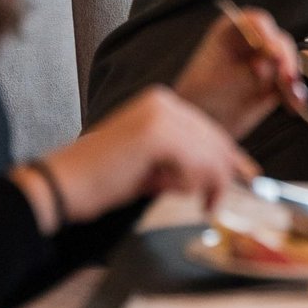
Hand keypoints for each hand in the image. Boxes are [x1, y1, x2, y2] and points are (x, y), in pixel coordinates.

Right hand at [34, 87, 257, 224]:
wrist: (60, 186)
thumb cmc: (101, 180)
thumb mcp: (153, 165)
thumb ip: (185, 162)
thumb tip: (220, 173)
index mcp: (161, 103)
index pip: (208, 129)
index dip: (229, 156)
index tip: (246, 175)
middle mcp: (163, 102)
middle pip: (215, 139)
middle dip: (223, 174)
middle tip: (217, 202)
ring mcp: (160, 115)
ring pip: (210, 153)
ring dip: (211, 184)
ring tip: (203, 205)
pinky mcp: (156, 134)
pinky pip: (197, 164)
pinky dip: (197, 185)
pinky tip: (183, 195)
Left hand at [173, 7, 301, 137]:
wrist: (197, 124)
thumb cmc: (195, 98)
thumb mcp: (215, 79)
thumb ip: (245, 68)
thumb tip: (271, 62)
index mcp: (231, 32)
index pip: (255, 22)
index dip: (266, 33)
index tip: (271, 49)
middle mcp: (251, 45)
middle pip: (278, 42)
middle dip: (284, 59)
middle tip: (283, 75)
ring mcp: (265, 65)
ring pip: (289, 64)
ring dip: (293, 79)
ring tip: (291, 94)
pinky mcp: (274, 85)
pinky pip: (290, 86)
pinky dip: (295, 95)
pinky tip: (294, 104)